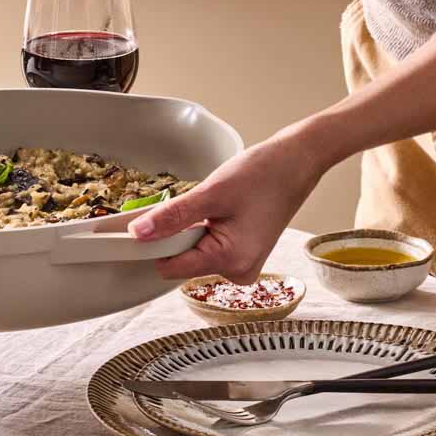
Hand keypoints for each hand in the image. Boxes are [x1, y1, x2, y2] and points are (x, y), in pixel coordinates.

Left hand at [128, 125, 326, 282]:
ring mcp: (241, 266)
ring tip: (213, 207)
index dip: (152, 246)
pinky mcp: (241, 256)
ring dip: (191, 231)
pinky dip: (203, 231)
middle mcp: (237, 272)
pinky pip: (207, 249)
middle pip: (181, 262)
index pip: (170, 268)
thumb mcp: (211, 193)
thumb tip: (139, 233)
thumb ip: (172, 216)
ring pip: (193, 255)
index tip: (144, 224)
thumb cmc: (264, 174)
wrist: (296, 163)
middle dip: (176, 235)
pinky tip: (218, 213)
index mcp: (231, 261)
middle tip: (193, 206)